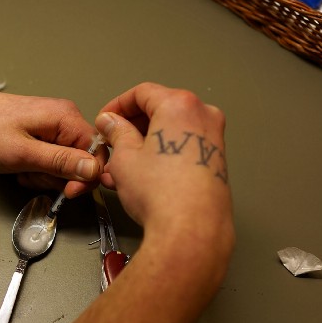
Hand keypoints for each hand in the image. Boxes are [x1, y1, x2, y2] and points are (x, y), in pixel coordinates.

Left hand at [0, 82, 105, 196]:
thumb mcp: (23, 153)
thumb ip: (60, 162)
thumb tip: (93, 169)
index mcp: (66, 118)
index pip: (98, 154)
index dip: (86, 178)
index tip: (66, 192)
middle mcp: (67, 118)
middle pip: (82, 162)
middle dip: (58, 177)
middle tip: (32, 175)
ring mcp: (57, 125)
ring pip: (67, 164)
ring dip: (45, 175)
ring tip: (23, 168)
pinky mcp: (48, 133)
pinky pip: (54, 159)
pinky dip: (39, 169)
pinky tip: (23, 166)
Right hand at [95, 82, 233, 274]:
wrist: (190, 229)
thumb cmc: (162, 193)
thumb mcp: (124, 156)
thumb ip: (116, 132)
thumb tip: (111, 123)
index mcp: (180, 105)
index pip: (143, 93)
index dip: (117, 105)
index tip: (105, 120)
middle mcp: (203, 116)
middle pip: (160, 109)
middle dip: (131, 127)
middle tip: (111, 142)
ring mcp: (214, 140)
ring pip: (171, 132)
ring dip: (144, 144)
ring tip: (120, 166)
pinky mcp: (216, 162)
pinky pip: (183, 148)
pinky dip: (161, 155)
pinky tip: (141, 175)